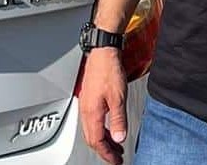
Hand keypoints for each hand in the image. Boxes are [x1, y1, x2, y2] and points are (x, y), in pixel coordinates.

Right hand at [78, 48, 129, 163]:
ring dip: (103, 140)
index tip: (116, 160)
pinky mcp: (89, 98)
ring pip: (92, 130)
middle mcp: (86, 110)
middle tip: (115, 157)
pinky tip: (109, 127)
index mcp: (92, 113)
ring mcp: (86, 104)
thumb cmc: (109, 70)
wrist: (103, 52)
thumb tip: (120, 137)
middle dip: (104, 150)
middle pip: (92, 138)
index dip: (107, 153)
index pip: (97, 141)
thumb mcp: (118, 97)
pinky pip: (93, 121)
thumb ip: (118, 119)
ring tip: (115, 145)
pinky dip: (101, 129)